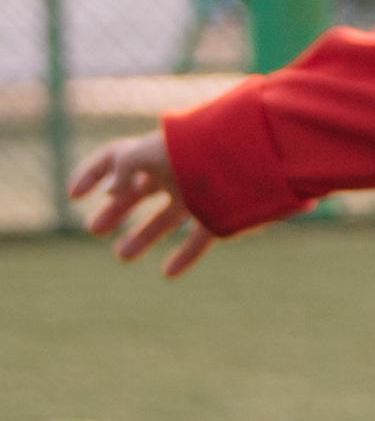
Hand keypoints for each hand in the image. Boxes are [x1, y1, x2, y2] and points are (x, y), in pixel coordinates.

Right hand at [69, 131, 213, 277]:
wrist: (254, 155)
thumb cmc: (197, 147)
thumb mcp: (152, 152)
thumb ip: (125, 167)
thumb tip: (111, 191)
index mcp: (157, 151)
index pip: (116, 158)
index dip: (92, 174)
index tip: (73, 195)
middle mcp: (176, 171)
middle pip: (139, 191)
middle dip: (116, 210)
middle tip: (95, 229)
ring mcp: (199, 193)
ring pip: (166, 217)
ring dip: (143, 236)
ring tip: (122, 255)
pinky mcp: (221, 214)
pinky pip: (199, 238)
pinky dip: (183, 255)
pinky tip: (167, 273)